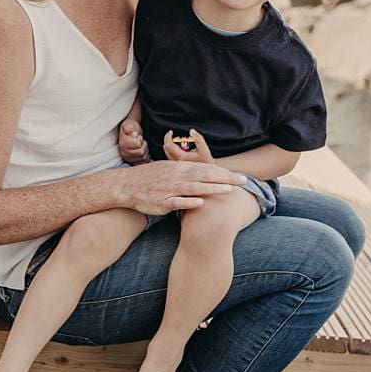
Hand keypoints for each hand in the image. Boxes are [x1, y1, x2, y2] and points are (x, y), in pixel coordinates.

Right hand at [117, 118, 148, 164]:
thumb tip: (132, 132)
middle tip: (142, 141)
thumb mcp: (129, 124)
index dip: (140, 140)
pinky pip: (143, 163)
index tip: (138, 136)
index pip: (138, 145)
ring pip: (143, 158)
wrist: (130, 132)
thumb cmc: (131, 128)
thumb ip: (129, 127)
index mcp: (122, 143)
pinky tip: (144, 151)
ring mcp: (128, 158)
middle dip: (144, 146)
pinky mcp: (133, 162)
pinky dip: (146, 157)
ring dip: (146, 151)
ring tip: (142, 145)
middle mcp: (123, 152)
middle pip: (141, 153)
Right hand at [121, 160, 244, 214]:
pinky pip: (177, 202)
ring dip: (212, 188)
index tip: (240, 176)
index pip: (207, 169)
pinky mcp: (162, 201)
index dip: (225, 172)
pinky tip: (201, 203)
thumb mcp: (169, 168)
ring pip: (194, 188)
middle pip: (206, 176)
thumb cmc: (151, 177)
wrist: (126, 185)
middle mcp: (177, 176)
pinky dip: (189, 202)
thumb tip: (205, 170)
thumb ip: (187, 169)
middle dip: (226, 179)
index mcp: (180, 168)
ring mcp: (170, 189)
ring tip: (228, 190)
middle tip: (244, 182)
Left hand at [161, 129, 213, 163]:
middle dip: (169, 140)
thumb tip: (191, 130)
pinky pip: (169, 155)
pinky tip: (179, 148)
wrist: (206, 170)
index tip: (171, 132)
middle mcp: (176, 161)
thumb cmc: (205, 159)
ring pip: (167, 152)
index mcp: (181, 156)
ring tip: (180, 142)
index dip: (168, 137)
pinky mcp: (176, 165)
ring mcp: (175, 164)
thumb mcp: (204, 148)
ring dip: (170, 145)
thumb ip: (198, 138)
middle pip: (166, 148)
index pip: (169, 145)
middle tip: (175, 136)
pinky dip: (172, 149)